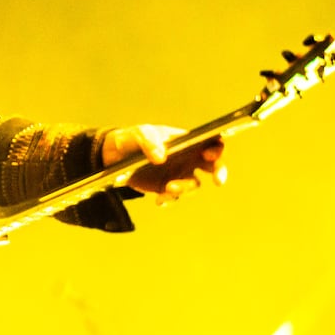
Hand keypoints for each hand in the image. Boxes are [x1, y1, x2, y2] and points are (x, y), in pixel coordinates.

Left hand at [102, 124, 227, 204]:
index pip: (211, 143)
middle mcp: (188, 159)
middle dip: (220, 172)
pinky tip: (159, 200)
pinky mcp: (165, 189)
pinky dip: (169, 200)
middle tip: (218, 180)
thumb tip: (161, 157)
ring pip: (193, 185)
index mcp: (187, 142)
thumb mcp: (138, 134)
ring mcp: (178, 175)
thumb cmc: (132, 139)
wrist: (114, 157)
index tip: (209, 154)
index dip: (217, 148)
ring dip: (185, 188)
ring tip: (169, 188)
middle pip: (214, 165)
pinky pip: (174, 198)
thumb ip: (148, 141)